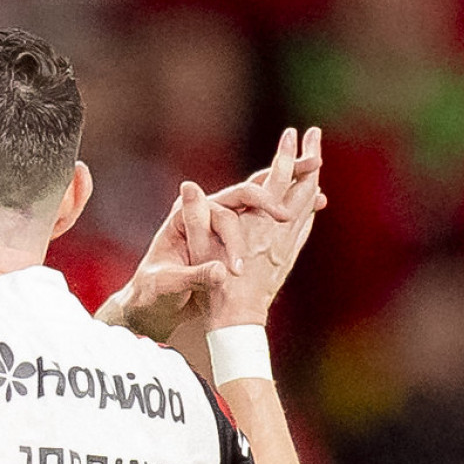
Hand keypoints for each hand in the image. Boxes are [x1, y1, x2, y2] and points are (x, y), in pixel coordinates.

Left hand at [104, 127, 325, 340]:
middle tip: (313, 160)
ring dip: (289, 182)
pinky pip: (263, 214)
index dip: (259, 205)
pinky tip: (312, 202)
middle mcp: (206, 213)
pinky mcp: (230, 235)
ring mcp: (220, 222)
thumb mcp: (170, 285)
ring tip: (317, 168)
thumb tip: (222, 273)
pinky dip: (287, 206)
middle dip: (283, 171)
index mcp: (189, 216)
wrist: (146, 303)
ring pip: (260, 195)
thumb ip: (195, 276)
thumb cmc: (152, 294)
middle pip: (250, 185)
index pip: (232, 200)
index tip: (280, 216)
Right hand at [198, 126, 324, 327]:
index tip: (292, 133)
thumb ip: (194, 218)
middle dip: (308, 160)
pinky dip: (309, 209)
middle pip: (301, 188)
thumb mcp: (198, 250)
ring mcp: (286, 246)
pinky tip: (311, 204)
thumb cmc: (211, 288)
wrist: (235, 323)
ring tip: (315, 165)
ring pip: (306, 206)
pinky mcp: (287, 260)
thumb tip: (187, 187)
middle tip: (315, 136)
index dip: (285, 155)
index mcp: (257, 225)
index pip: (276, 180)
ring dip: (311, 182)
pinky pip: (304, 228)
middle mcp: (278, 232)